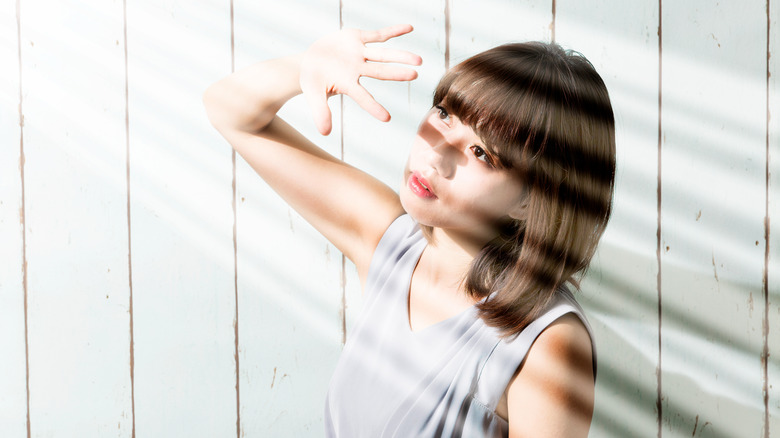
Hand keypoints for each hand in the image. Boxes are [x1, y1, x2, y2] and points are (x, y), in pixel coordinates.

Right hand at [300, 24, 421, 135]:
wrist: (310, 61)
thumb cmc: (313, 82)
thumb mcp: (313, 96)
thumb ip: (320, 112)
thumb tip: (325, 133)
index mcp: (348, 85)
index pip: (363, 98)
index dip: (373, 107)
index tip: (387, 119)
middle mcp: (358, 70)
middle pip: (381, 72)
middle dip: (397, 73)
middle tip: (414, 75)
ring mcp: (360, 54)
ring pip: (383, 54)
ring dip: (400, 56)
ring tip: (419, 60)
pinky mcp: (357, 38)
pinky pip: (378, 35)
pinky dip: (393, 31)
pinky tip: (409, 28)